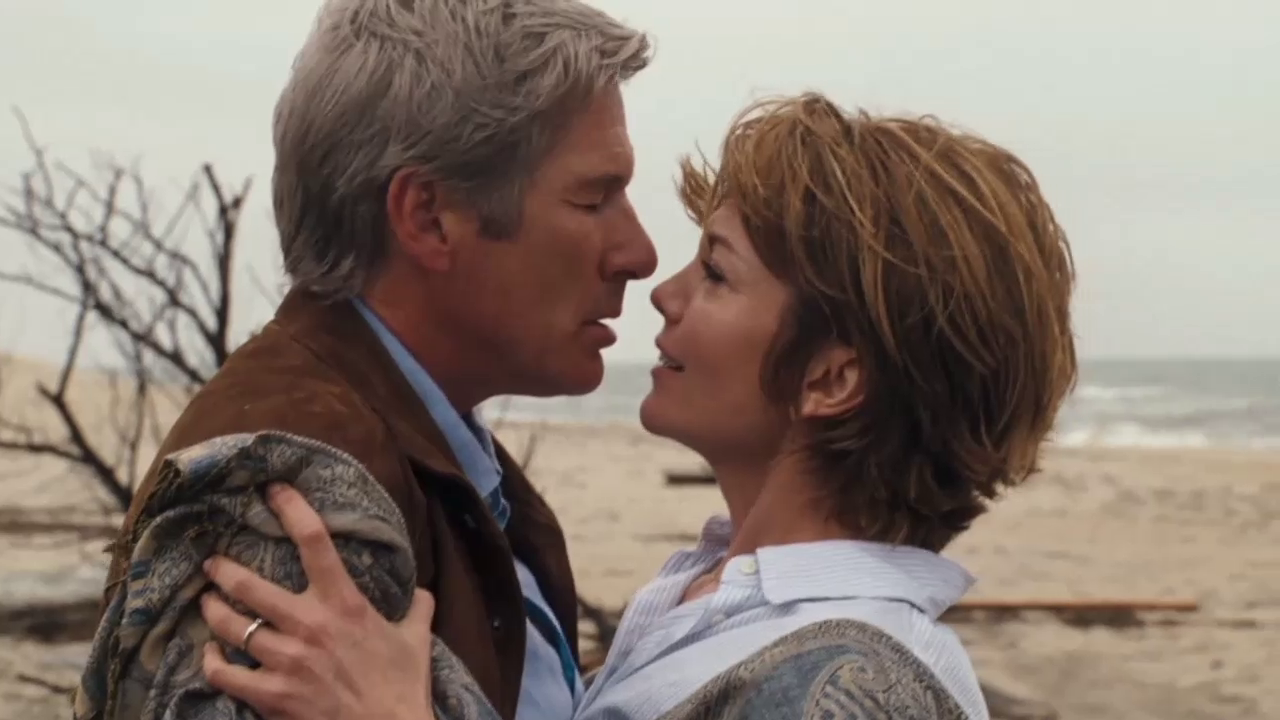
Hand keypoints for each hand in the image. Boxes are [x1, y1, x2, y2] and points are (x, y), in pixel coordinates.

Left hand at [200, 483, 435, 719]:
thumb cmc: (402, 686)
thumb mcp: (416, 639)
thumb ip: (417, 608)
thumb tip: (423, 592)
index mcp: (344, 603)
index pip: (314, 540)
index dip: (290, 508)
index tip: (272, 491)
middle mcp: (309, 625)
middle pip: (250, 585)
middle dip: (224, 570)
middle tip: (213, 563)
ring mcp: (285, 661)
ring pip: (231, 626)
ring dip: (213, 611)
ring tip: (207, 602)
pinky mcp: (271, 695)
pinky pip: (224, 672)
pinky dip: (212, 661)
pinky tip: (211, 654)